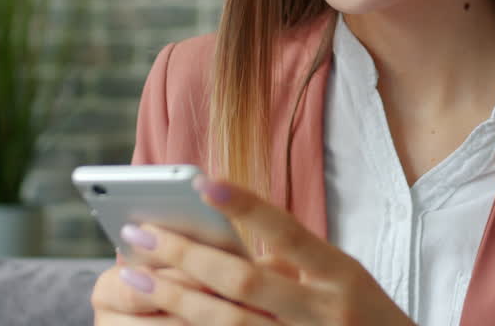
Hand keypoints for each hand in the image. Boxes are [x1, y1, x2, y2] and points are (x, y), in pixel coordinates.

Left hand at [110, 177, 414, 325]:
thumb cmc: (360, 312)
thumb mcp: (340, 276)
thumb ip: (289, 259)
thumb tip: (219, 236)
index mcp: (339, 274)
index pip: (289, 233)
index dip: (247, 207)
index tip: (202, 183)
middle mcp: (322, 312)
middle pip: (244, 283)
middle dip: (186, 256)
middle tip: (138, 233)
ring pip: (227, 325)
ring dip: (175, 299)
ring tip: (134, 275)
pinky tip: (160, 317)